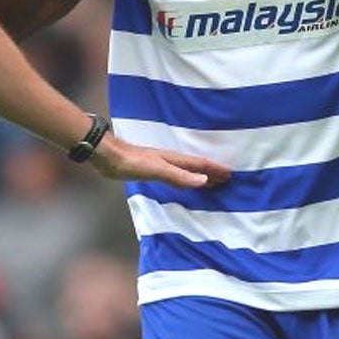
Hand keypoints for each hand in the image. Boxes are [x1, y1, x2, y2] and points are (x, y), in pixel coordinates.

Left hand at [90, 135, 230, 185]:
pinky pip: (175, 175)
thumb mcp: (156, 170)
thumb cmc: (130, 162)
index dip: (215, 169)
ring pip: (186, 170)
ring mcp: (160, 164)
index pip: (200, 164)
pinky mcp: (150, 170)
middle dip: (211, 172)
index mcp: (174, 159)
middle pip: (196, 167)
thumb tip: (204, 180)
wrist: (107, 156)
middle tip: (227, 179)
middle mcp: (169, 160)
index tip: (231, 174)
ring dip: (200, 175)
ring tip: (211, 181)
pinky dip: (185, 179)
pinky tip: (181, 182)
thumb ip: (178, 176)